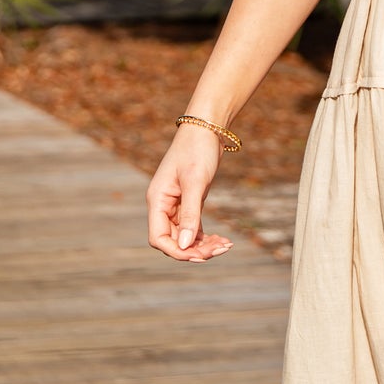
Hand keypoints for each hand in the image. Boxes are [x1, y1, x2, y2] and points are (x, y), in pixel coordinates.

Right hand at [146, 126, 233, 261]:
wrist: (206, 128)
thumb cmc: (198, 150)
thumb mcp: (195, 182)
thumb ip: (189, 214)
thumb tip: (184, 245)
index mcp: (157, 201)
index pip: (158, 238)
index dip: (177, 251)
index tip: (200, 256)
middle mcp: (163, 206)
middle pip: (173, 241)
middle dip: (195, 249)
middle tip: (222, 249)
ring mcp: (175, 205)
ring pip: (185, 237)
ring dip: (203, 245)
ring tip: (226, 245)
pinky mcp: (189, 202)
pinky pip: (193, 228)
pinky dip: (206, 236)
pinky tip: (224, 239)